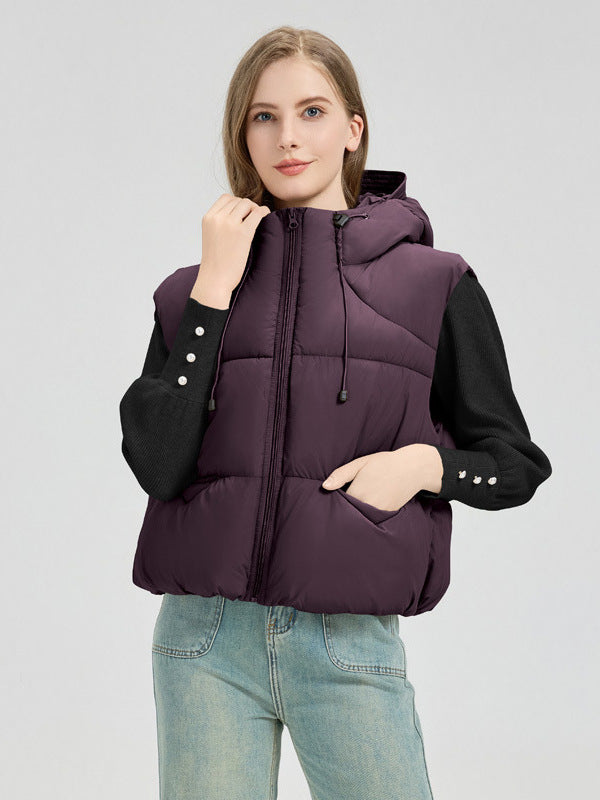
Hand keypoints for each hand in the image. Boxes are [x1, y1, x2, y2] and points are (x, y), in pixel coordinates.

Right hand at [196, 194, 270, 295]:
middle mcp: (217, 218)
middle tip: (253, 219)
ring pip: (247, 204)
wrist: (214, 280)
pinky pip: (257, 214)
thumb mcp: (211, 237)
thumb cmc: (215, 264)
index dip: (237, 203)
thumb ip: (220, 224)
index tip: (243, 213)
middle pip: (238, 200)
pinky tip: (267, 217)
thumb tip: (239, 215)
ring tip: (258, 221)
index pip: (225, 198)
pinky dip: (264, 212)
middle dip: (247, 207)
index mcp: (208, 218)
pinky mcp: (243, 233)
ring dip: (255, 210)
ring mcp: (229, 224)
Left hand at [321, 445, 442, 510]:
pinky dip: (369, 515)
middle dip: (345, 511)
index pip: (339, 504)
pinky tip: (369, 506)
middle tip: (344, 504)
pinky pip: (373, 518)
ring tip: (357, 505)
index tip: (332, 500)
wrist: (412, 468)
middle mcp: (367, 505)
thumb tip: (324, 487)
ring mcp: (379, 512)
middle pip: (349, 514)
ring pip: (361, 518)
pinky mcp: (388, 515)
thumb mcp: (360, 464)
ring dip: (356, 515)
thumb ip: (340, 475)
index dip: (334, 502)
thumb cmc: (383, 463)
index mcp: (357, 492)